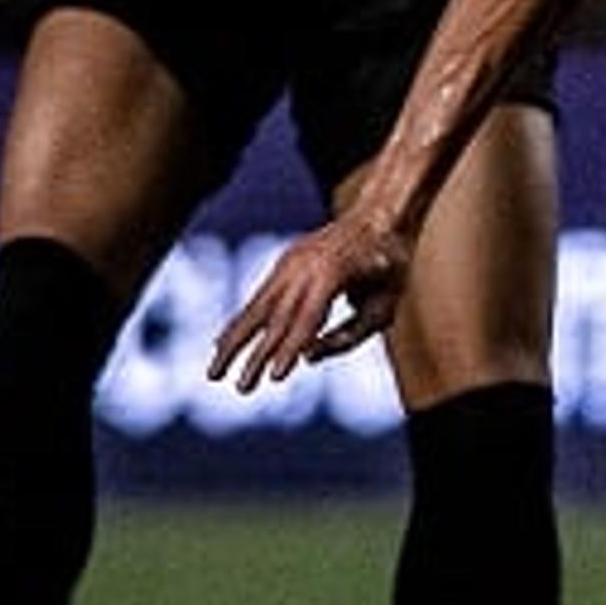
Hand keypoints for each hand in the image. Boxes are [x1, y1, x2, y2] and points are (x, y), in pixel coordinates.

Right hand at [207, 215, 414, 390]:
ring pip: (256, 308)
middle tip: (242, 389)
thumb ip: (350, 334)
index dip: (290, 349)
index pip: (307, 319)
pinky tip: (224, 345)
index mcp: (333, 273)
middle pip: (276, 318)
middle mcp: (304, 266)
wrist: (380, 214)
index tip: (274, 378)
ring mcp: (289, 262)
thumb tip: (307, 358)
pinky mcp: (283, 264)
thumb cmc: (390, 268)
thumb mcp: (384, 305)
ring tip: (215, 373)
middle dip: (257, 356)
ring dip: (234, 342)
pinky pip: (258, 298)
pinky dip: (241, 323)